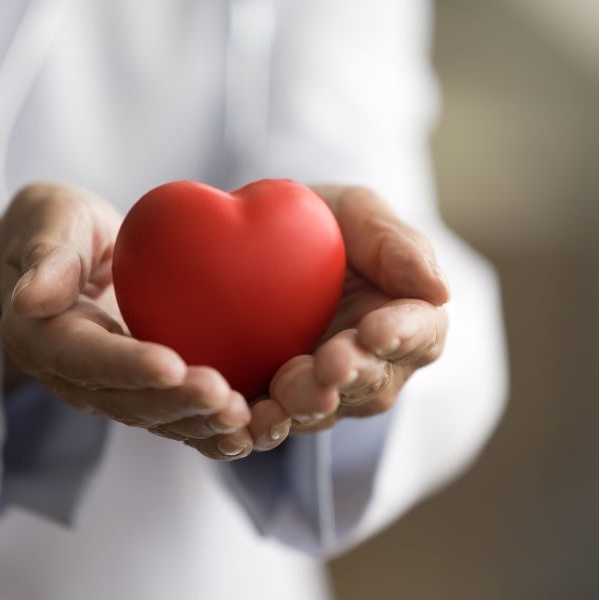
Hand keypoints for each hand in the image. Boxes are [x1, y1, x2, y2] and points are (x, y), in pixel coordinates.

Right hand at [0, 183, 253, 460]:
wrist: (70, 254)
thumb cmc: (59, 225)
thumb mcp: (48, 222)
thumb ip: (45, 257)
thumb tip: (28, 299)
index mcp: (42, 338)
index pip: (84, 358)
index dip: (127, 366)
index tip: (171, 364)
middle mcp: (76, 376)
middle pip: (126, 401)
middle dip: (176, 403)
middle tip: (224, 397)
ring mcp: (112, 388)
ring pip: (156, 418)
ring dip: (200, 423)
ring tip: (246, 419)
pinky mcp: (143, 389)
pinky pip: (177, 414)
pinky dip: (211, 426)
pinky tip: (253, 427)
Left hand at [245, 185, 449, 448]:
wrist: (262, 242)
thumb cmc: (323, 222)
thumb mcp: (356, 212)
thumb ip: (396, 244)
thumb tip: (440, 291)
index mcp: (406, 318)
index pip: (419, 333)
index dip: (401, 335)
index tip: (376, 330)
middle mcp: (373, 363)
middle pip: (373, 382)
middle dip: (351, 374)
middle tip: (330, 365)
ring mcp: (327, 387)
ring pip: (327, 408)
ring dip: (307, 403)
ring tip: (286, 393)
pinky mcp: (280, 401)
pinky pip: (277, 423)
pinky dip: (265, 426)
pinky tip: (250, 420)